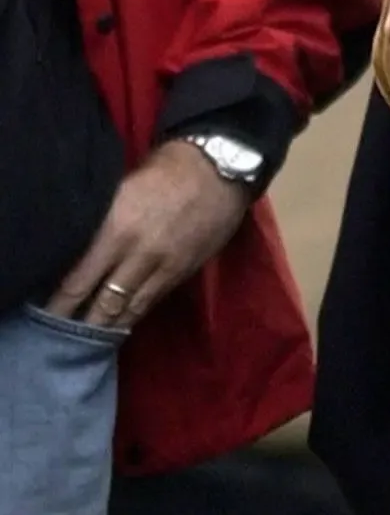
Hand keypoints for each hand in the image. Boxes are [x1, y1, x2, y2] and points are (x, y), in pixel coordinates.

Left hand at [46, 139, 250, 329]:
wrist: (218, 169)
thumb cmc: (163, 171)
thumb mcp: (121, 190)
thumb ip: (100, 223)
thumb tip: (74, 252)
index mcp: (118, 229)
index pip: (80, 280)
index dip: (60, 305)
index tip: (44, 319)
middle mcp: (139, 254)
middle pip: (104, 304)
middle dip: (81, 327)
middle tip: (60, 344)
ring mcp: (164, 267)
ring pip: (130, 309)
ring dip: (108, 328)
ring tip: (87, 345)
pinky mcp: (183, 272)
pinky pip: (152, 301)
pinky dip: (133, 315)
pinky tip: (120, 324)